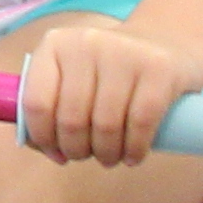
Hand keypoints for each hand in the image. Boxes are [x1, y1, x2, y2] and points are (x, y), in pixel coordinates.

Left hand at [15, 16, 201, 169]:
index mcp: (55, 44)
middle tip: (86, 157)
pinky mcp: (159, 69)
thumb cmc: (108, 70)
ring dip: (105, 154)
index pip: (36, 101)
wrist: (166, 43)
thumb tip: (38, 146)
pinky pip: (140, 123)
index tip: (55, 153)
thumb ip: (50, 100)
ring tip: (109, 159)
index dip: (42, 137)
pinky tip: (133, 157)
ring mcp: (124, 53)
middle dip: (76, 149)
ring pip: (105, 124)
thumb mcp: (73, 71)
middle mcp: (86, 43)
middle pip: (71, 118)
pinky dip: (134, 149)